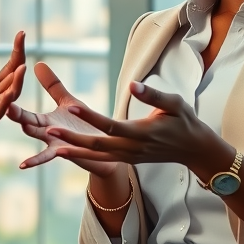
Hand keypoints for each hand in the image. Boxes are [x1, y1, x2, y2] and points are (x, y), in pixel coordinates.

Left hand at [0, 31, 26, 173]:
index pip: (8, 69)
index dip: (15, 52)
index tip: (21, 34)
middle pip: (13, 79)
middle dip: (19, 60)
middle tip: (23, 40)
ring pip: (9, 97)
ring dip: (16, 83)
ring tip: (21, 67)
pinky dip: (4, 105)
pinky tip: (8, 94)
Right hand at [7, 62, 116, 176]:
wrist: (104, 149)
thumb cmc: (84, 126)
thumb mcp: (67, 102)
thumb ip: (52, 86)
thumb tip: (37, 63)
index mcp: (47, 121)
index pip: (27, 112)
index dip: (16, 103)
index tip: (4, 90)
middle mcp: (48, 133)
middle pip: (29, 123)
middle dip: (18, 115)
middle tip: (6, 106)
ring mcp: (56, 144)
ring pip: (40, 136)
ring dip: (33, 130)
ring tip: (24, 125)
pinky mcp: (67, 152)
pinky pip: (49, 156)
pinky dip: (36, 159)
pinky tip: (22, 164)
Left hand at [46, 81, 212, 166]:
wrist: (194, 150)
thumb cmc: (184, 121)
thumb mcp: (175, 104)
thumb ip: (153, 95)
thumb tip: (132, 84)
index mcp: (141, 133)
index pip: (110, 125)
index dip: (89, 117)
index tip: (70, 107)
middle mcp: (131, 149)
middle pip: (97, 145)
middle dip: (72, 139)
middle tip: (50, 131)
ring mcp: (128, 157)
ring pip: (96, 155)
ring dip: (74, 151)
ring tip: (51, 145)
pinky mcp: (126, 159)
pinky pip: (101, 159)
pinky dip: (83, 156)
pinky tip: (66, 151)